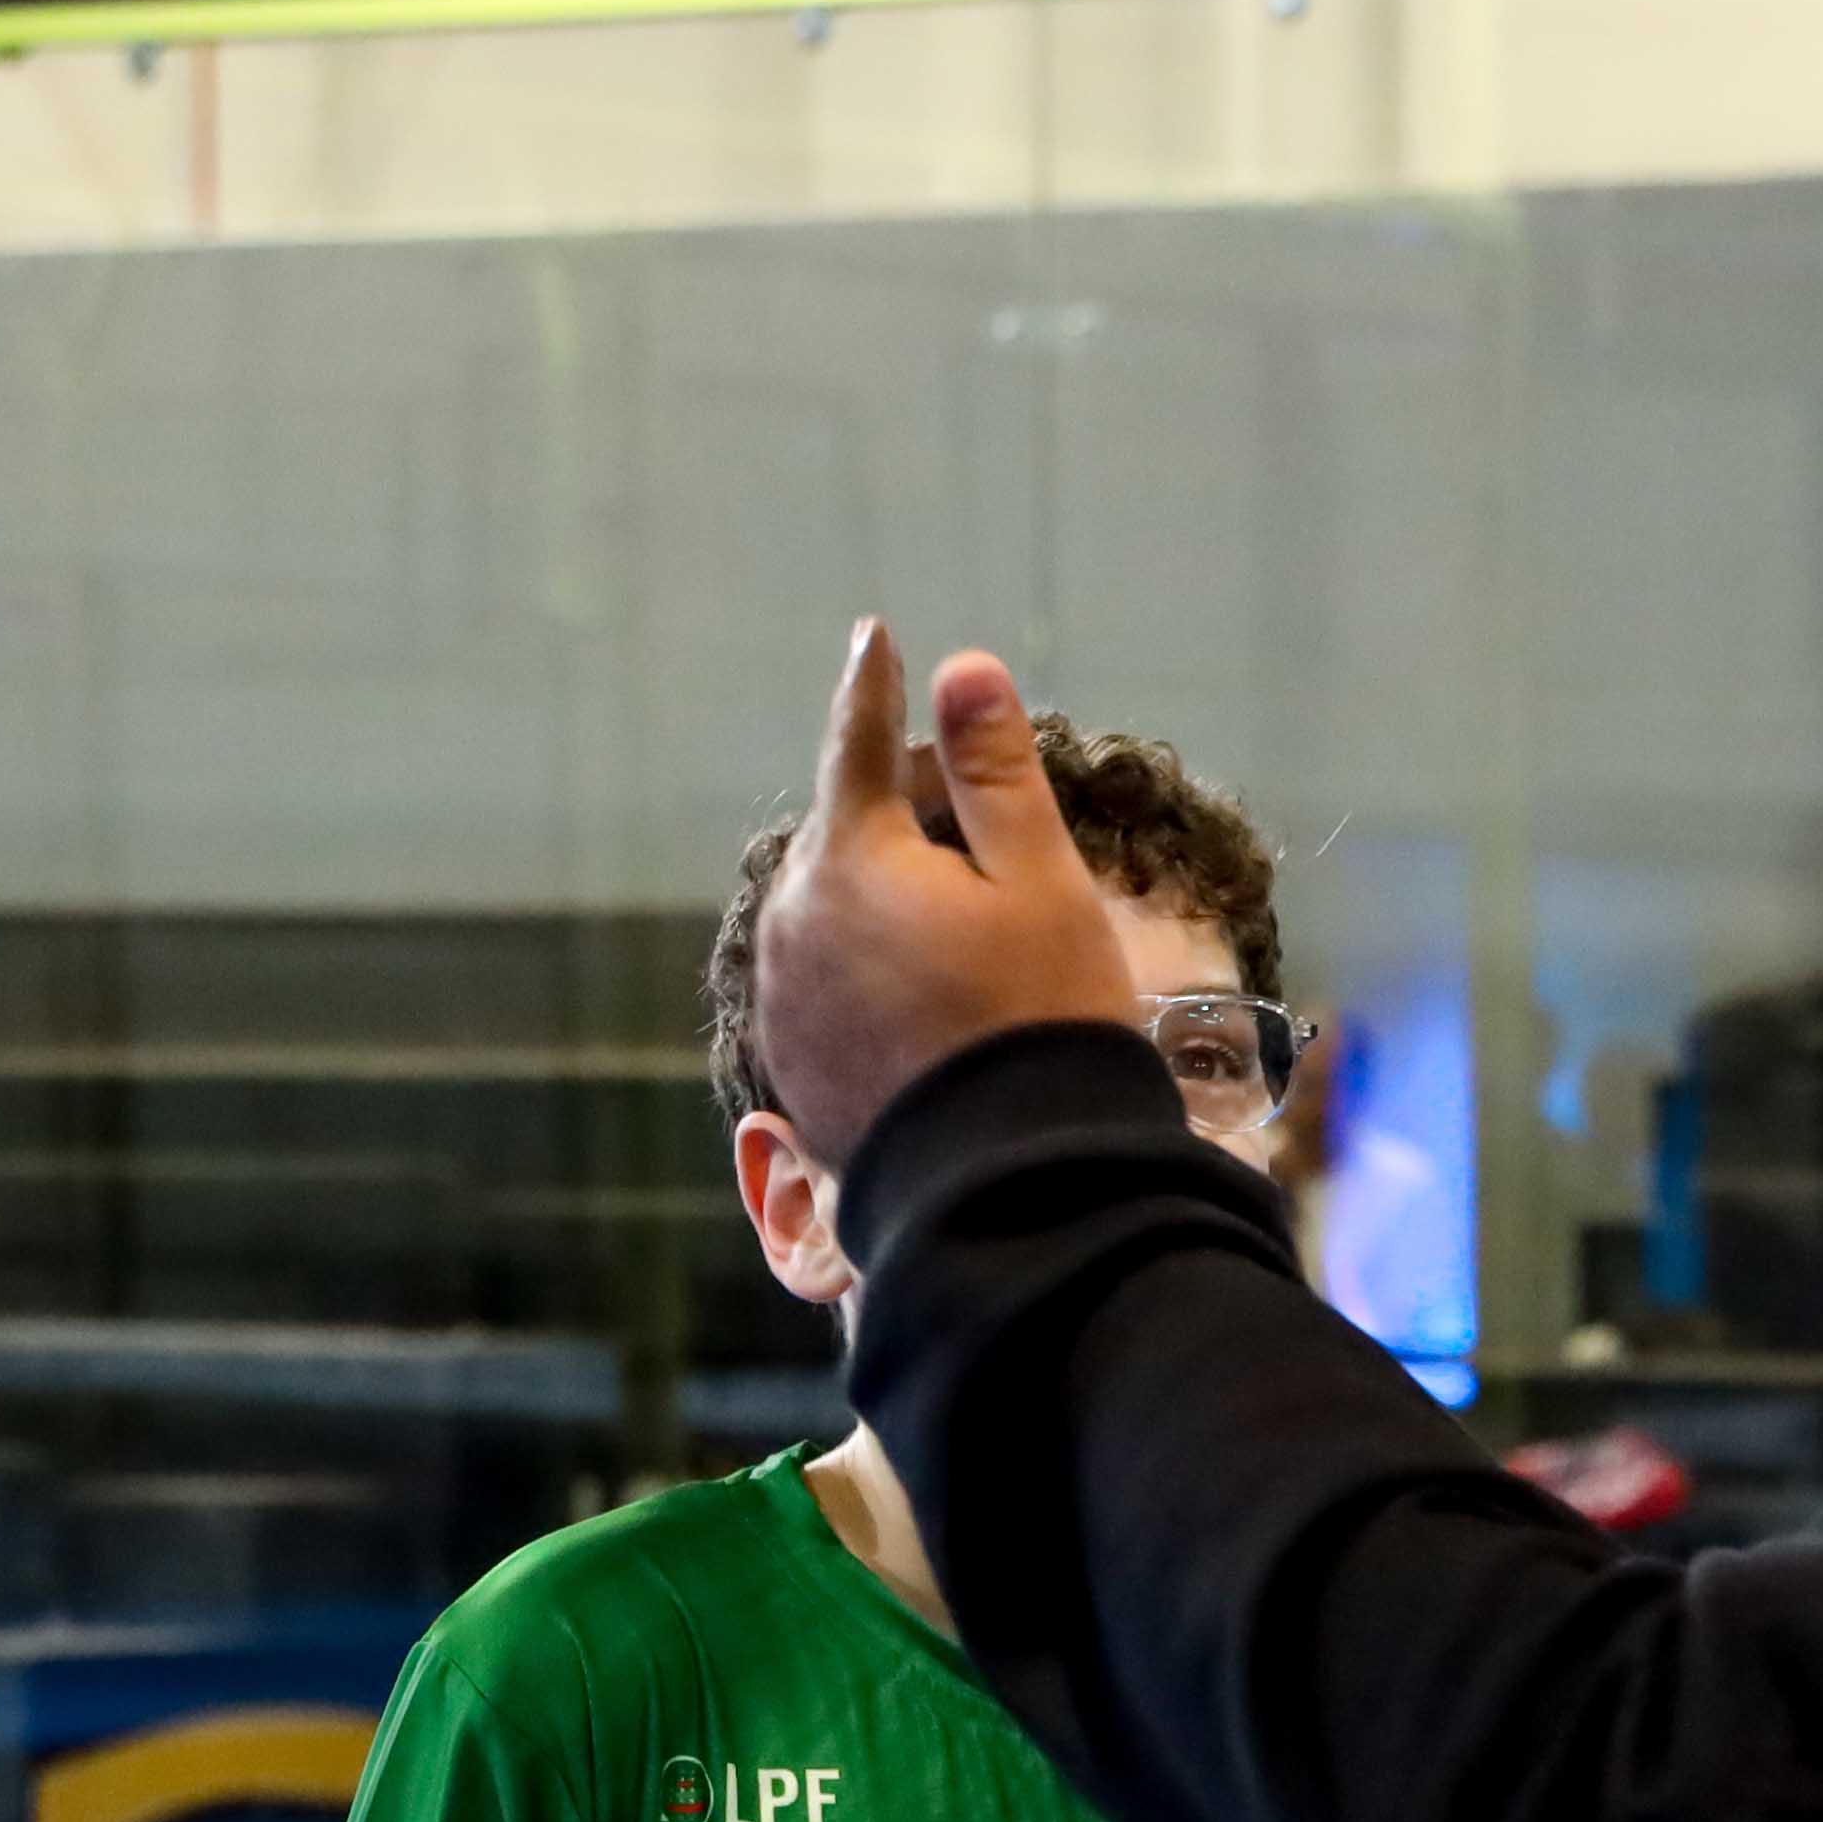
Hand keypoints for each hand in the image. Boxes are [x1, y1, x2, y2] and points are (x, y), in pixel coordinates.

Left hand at [741, 621, 1157, 1158]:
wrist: (1005, 1185)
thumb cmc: (1040, 1021)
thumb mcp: (1040, 883)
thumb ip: (996, 772)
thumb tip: (964, 667)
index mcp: (852, 860)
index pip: (859, 743)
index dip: (874, 685)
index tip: (876, 636)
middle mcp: (794, 919)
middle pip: (847, 833)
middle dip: (904, 815)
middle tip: (986, 835)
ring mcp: (783, 995)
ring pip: (830, 908)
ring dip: (883, 896)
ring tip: (965, 931)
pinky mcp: (790, 1059)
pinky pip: (823, 980)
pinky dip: (865, 965)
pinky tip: (925, 995)